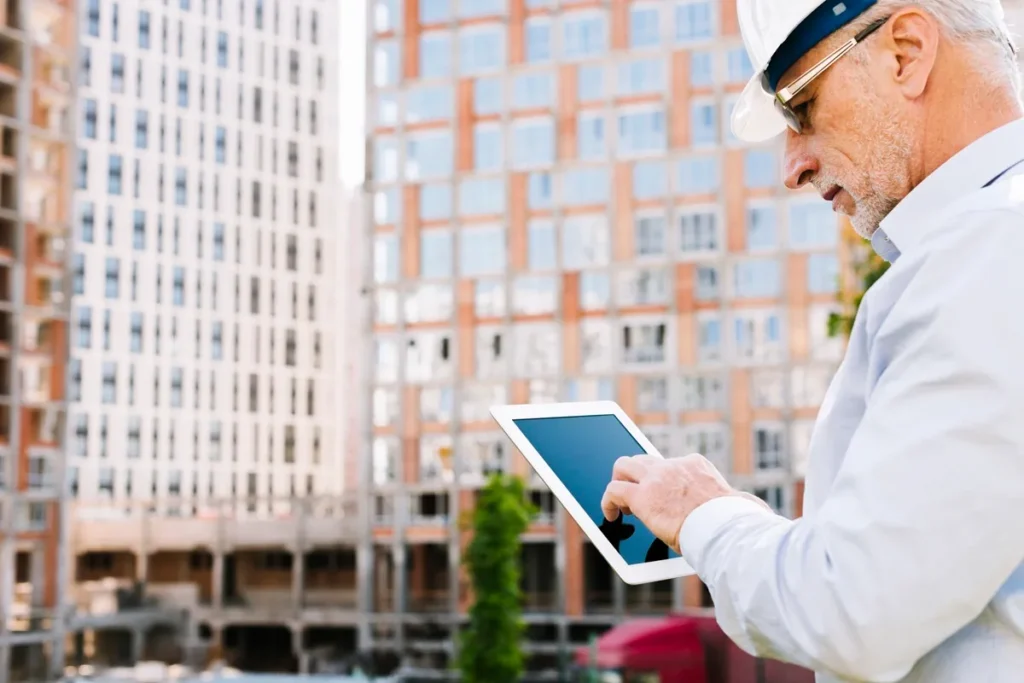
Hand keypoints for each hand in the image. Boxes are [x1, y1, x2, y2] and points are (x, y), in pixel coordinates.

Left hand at [601, 453, 765, 554]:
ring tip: (619, 503)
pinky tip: (610, 515)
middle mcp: (674, 466)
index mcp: (696, 465)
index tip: (661, 492)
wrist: (724, 529)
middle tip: (634, 495)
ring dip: (619, 482)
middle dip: (635, 475)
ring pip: (623, 466)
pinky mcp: (642, 497)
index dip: (661, 479)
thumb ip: (741, 502)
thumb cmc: (736, 522)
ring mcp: (656, 478)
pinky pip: (614, 491)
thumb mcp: (742, 505)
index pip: (671, 464)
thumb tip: (756, 508)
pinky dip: (608, 502)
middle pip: (643, 459)